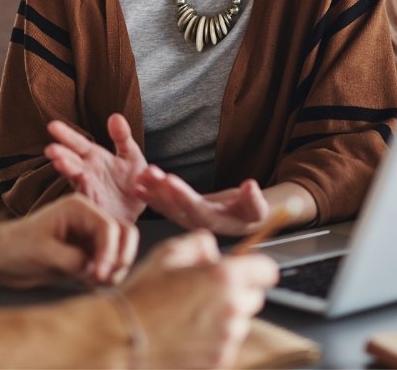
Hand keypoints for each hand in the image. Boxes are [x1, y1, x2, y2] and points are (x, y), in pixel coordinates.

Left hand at [0, 194, 138, 287]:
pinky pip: (109, 265)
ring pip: (120, 251)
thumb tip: (96, 271)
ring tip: (94, 284)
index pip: (109, 227)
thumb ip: (73, 260)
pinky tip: (88, 285)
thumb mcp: (43, 254)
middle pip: (124, 234)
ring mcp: (89, 237)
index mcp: (78, 208)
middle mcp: (88, 219)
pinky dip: (105, 277)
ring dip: (115, 270)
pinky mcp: (86, 254)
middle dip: (120, 258)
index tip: (99, 276)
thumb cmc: (14, 248)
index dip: (109, 253)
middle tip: (104, 280)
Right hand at [46, 114, 147, 222]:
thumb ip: (122, 137)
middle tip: (51, 149)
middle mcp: (87, 172)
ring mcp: (90, 189)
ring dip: (68, 170)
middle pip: (71, 160)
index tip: (52, 126)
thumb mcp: (131, 155)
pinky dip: (85, 189)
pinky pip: (89, 196)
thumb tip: (115, 116)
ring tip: (59, 162)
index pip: (77, 143)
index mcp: (95, 157)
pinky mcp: (97, 205)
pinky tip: (82, 179)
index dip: (66, 135)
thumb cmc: (133, 180)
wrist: (142, 208)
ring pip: (76, 178)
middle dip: (60, 154)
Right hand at [122, 231, 277, 367]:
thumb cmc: (142, 298)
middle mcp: (232, 309)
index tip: (244, 271)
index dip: (254, 268)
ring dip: (225, 318)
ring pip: (240, 323)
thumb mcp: (168, 254)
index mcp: (224, 278)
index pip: (267, 270)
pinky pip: (227, 346)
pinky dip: (214, 341)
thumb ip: (200, 243)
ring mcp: (227, 340)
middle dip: (236, 293)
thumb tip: (214, 250)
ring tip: (190, 317)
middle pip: (255, 298)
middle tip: (206, 293)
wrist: (121, 340)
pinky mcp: (219, 363)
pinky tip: (187, 335)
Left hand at [135, 166, 268, 235]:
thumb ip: (254, 199)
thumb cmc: (251, 213)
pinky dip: (150, 195)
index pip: (195, 208)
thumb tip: (250, 186)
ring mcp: (186, 219)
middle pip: (175, 207)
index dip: (182, 195)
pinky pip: (163, 205)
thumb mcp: (258, 208)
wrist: (244, 220)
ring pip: (166, 206)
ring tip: (141, 175)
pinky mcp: (181, 213)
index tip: (170, 180)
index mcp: (214, 222)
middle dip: (161, 190)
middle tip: (150, 173)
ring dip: (153, 190)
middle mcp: (196, 223)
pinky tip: (138, 185)